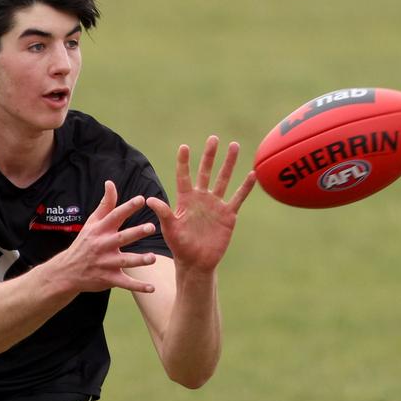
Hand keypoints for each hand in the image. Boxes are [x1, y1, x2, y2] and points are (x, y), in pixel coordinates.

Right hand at [54, 180, 156, 293]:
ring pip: (125, 261)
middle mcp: (103, 245)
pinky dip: (138, 286)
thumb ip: (105, 204)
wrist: (68, 271)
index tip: (141, 199)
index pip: (115, 216)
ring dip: (139, 260)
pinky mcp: (108, 279)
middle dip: (136, 232)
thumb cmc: (84, 243)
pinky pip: (125, 283)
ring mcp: (106, 263)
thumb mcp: (92, 222)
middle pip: (122, 238)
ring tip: (153, 258)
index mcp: (101, 230)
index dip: (128, 207)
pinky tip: (152, 287)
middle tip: (151, 227)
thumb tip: (111, 182)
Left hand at [147, 137, 255, 272]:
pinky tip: (252, 174)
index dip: (184, 162)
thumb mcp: (170, 229)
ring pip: (223, 179)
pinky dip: (245, 187)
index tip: (184, 147)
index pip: (184, 176)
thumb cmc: (180, 246)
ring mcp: (216, 205)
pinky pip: (238, 197)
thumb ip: (163, 213)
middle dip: (210, 155)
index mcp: (186, 200)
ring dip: (229, 163)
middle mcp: (201, 199)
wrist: (197, 262)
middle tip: (214, 138)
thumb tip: (149, 200)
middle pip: (206, 172)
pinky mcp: (228, 215)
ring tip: (235, 145)